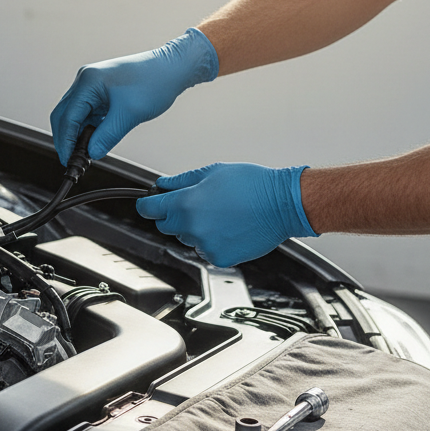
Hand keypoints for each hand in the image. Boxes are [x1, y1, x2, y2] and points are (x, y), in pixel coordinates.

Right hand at [50, 27, 217, 165]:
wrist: (172, 69)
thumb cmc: (155, 83)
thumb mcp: (129, 115)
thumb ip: (107, 136)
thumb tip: (92, 153)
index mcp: (89, 81)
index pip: (67, 117)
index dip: (66, 142)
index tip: (69, 160)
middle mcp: (85, 80)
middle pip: (63, 115)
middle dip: (66, 139)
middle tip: (73, 160)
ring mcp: (91, 85)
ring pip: (73, 115)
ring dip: (77, 134)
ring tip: (85, 153)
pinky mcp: (99, 91)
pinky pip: (85, 113)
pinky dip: (86, 128)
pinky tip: (93, 140)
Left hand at [135, 162, 318, 266]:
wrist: (284, 204)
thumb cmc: (254, 186)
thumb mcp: (213, 172)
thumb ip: (182, 180)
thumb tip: (163, 184)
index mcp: (186, 204)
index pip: (150, 209)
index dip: (146, 205)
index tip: (146, 204)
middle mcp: (192, 227)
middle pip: (166, 226)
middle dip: (174, 216)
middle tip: (197, 205)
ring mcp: (205, 245)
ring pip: (187, 239)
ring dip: (196, 229)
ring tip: (221, 215)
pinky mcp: (218, 258)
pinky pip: (205, 250)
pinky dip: (212, 241)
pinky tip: (229, 228)